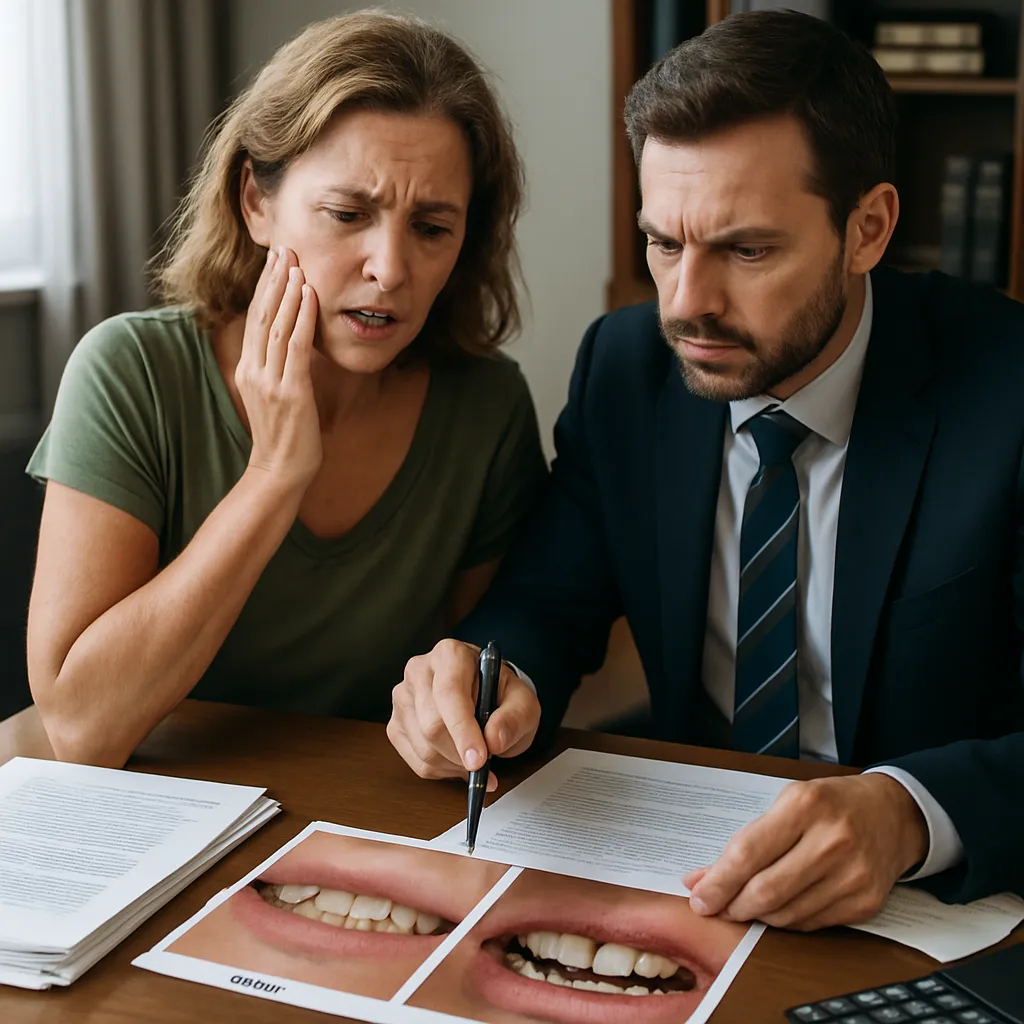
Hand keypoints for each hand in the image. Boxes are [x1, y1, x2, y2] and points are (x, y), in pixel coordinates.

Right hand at [236, 246, 321, 492]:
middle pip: (261, 314)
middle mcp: (255, 371)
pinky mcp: (290, 392)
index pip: (255, 319)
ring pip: (276, 325)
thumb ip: (278, 369)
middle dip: (273, 279)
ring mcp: (270, 381)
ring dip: (288, 291)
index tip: (275, 261)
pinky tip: (309, 294)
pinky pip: (295, 347)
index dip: (265, 287)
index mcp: (249, 370)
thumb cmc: (285, 438)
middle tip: (284, 248)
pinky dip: (302, 318)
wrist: (279, 472)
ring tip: (296, 262)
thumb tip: (291, 345)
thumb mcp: (275, 396)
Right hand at [388, 639, 540, 787]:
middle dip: (461, 752)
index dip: (462, 730)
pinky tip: (458, 760)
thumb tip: (494, 740)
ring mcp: (403, 698)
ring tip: (475, 758)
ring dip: (454, 764)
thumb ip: (515, 718)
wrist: (487, 696)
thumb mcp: (523, 702)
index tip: (478, 759)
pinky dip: (443, 771)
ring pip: (423, 747)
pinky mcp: (396, 725)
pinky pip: (417, 761)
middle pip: (431, 725)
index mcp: (450, 654)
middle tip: (485, 760)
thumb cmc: (501, 695)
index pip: (449, 693)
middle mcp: (419, 671)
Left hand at [682, 774, 928, 930]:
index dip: (719, 881)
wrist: (892, 814)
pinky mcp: (865, 903)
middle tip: (714, 907)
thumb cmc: (831, 804)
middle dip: (731, 906)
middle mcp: (831, 841)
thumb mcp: (789, 803)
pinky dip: (784, 920)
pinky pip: (810, 924)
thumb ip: (748, 840)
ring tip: (742, 905)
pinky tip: (775, 908)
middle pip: (766, 891)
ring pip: (786, 915)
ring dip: (756, 916)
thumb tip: (703, 879)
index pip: (749, 852)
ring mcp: (852, 875)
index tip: (699, 896)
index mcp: (805, 806)